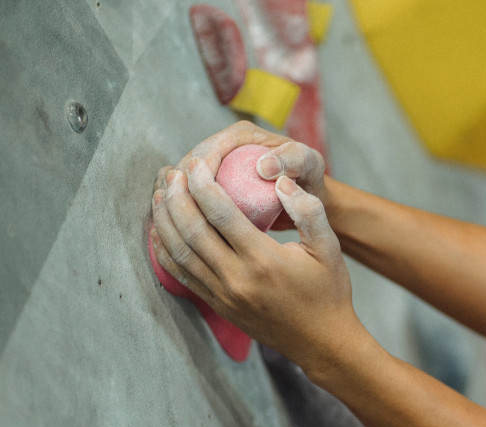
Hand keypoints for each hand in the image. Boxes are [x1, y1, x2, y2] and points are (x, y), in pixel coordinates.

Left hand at [150, 158, 364, 373]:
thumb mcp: (329, 248)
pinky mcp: (219, 306)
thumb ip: (308, 210)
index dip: (202, 184)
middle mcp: (237, 278)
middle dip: (176, 196)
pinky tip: (160, 233)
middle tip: (171, 172)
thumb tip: (280, 181)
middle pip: (192, 230)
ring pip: (180, 253)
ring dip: (164, 221)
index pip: (221, 212)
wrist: (322, 342)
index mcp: (263, 259)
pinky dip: (165, 252)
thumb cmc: (329, 292)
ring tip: (159, 195)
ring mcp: (224, 295)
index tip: (196, 163)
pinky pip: (182, 276)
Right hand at [153, 120, 326, 229]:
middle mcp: (224, 148)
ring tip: (174, 227)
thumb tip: (263, 167)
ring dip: (175, 201)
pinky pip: (189, 197)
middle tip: (181, 218)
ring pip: (183, 182)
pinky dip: (180, 210)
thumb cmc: (310, 179)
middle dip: (180, 189)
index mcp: (241, 136)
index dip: (198, 172)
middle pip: (188, 165)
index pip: (209, 150)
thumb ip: (293, 159)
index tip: (198, 198)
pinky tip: (178, 231)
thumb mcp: (308, 165)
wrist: (309, 197)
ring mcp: (216, 168)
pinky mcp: (213, 187)